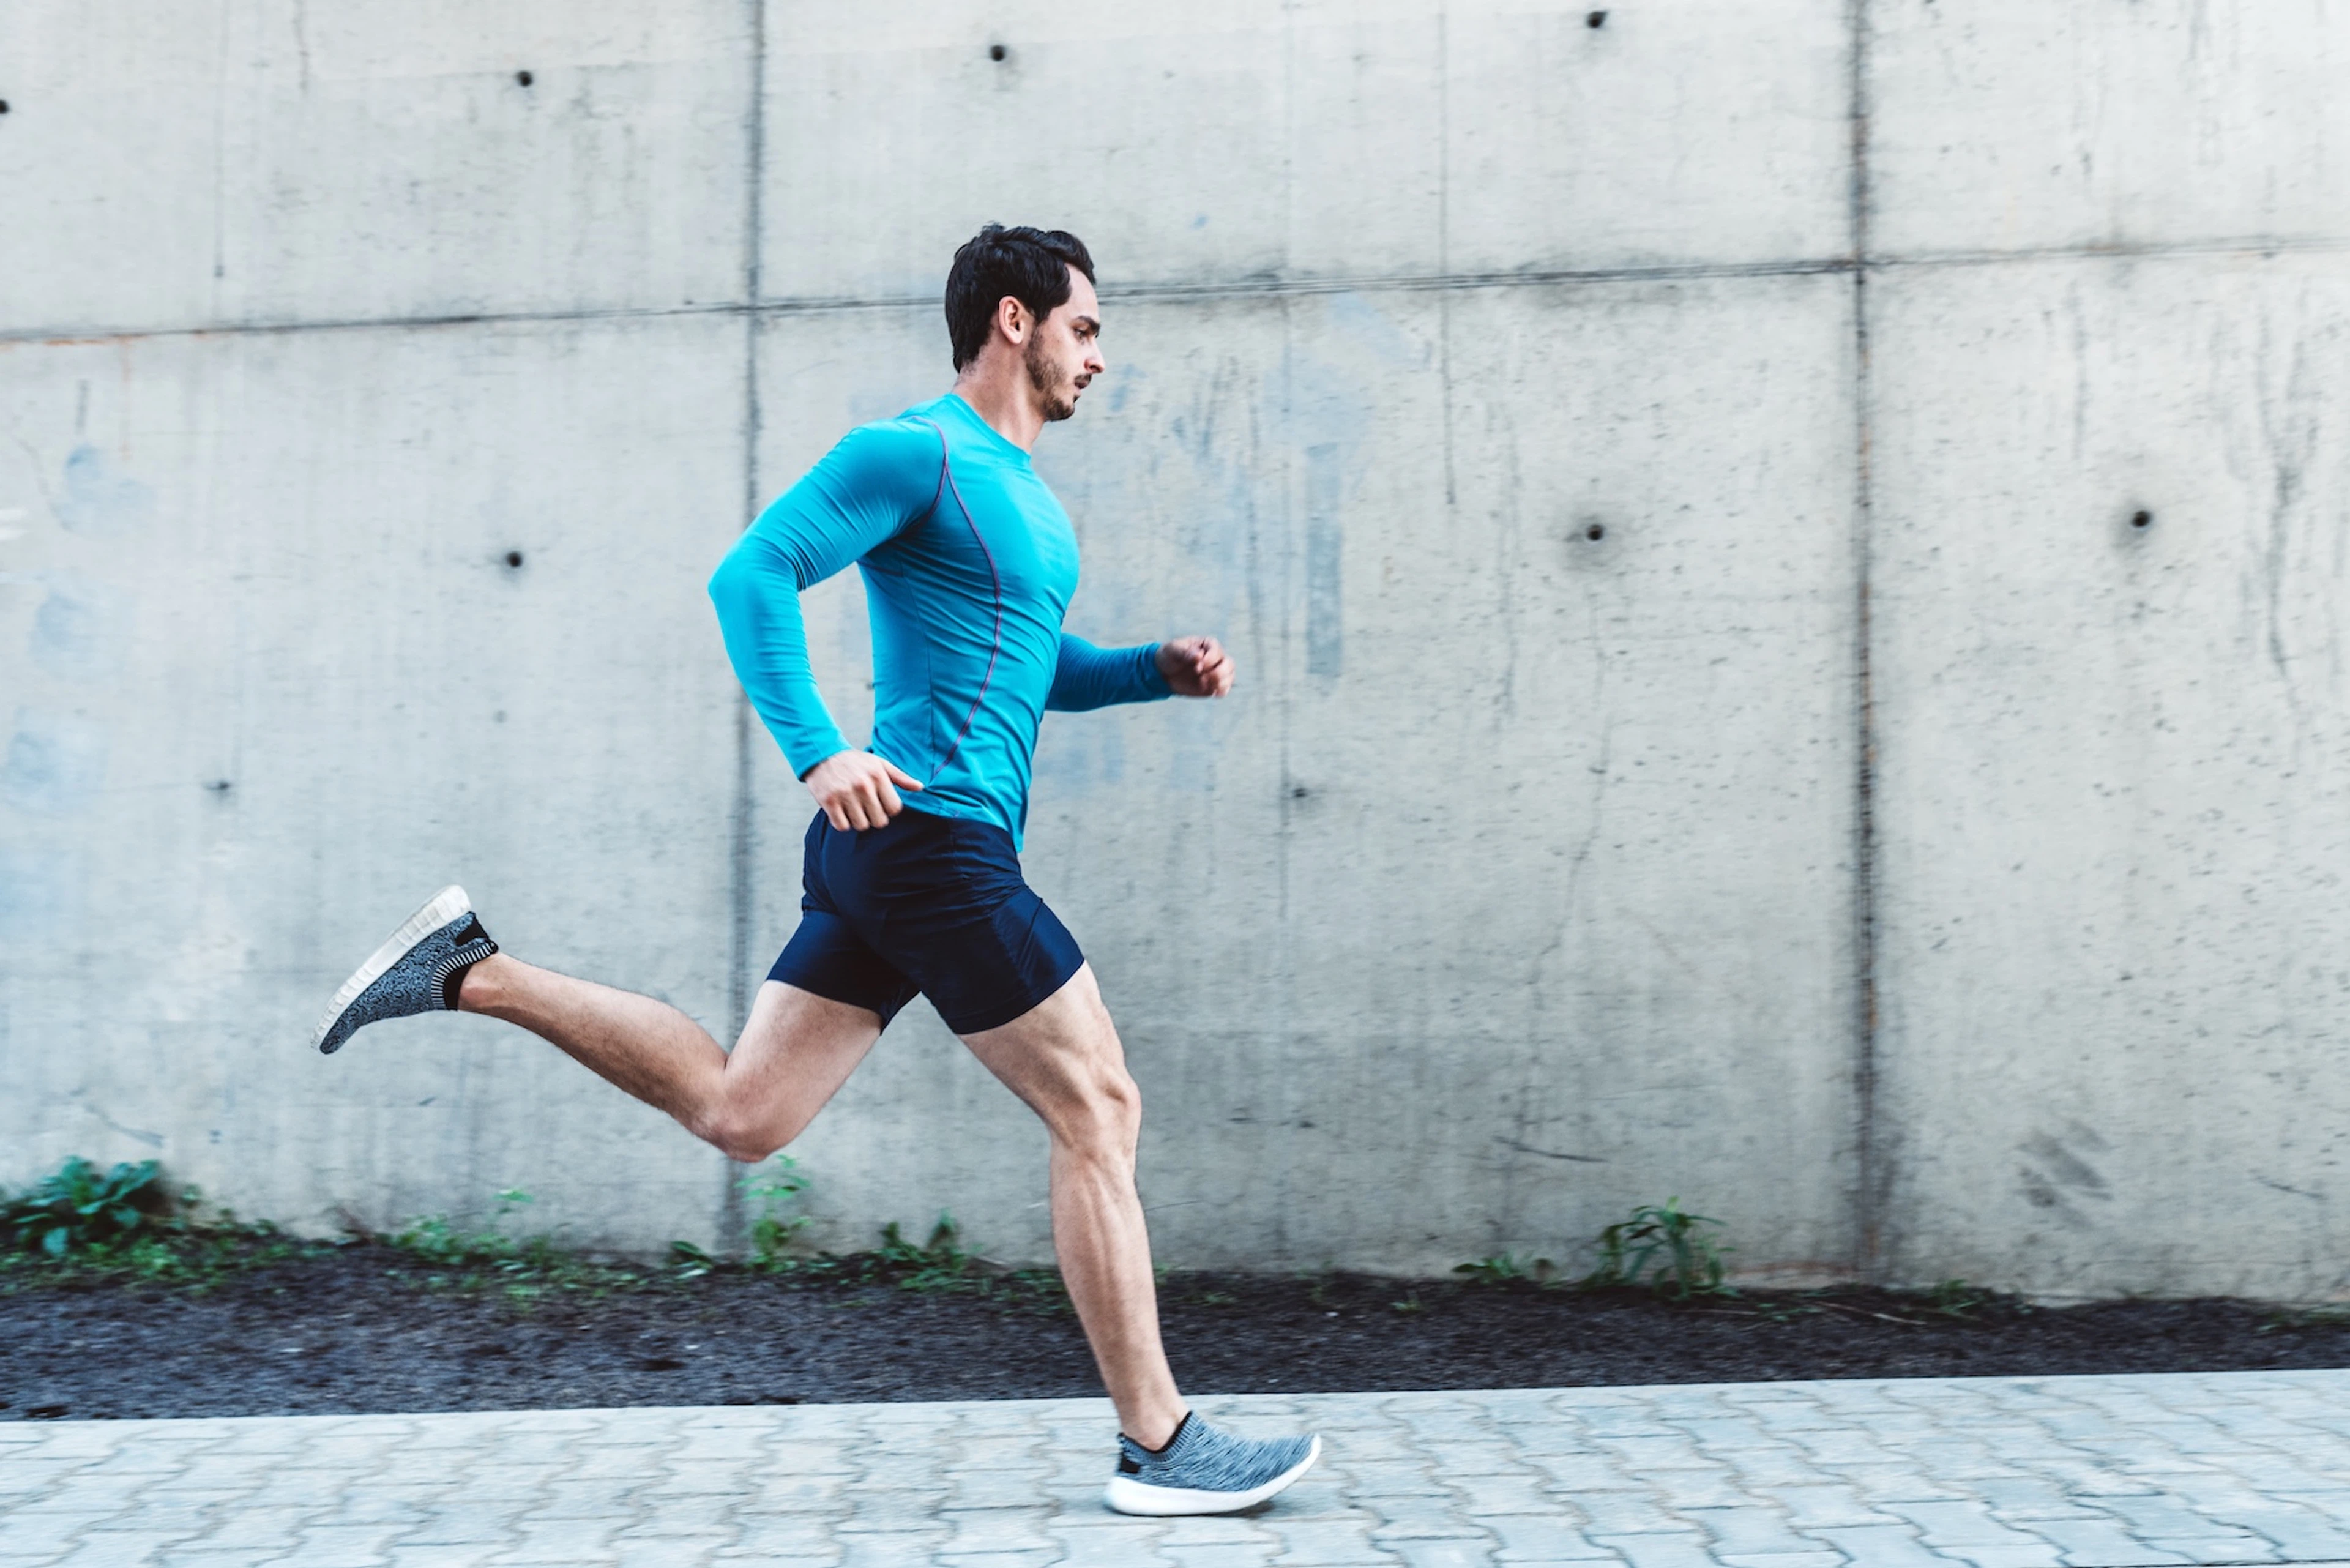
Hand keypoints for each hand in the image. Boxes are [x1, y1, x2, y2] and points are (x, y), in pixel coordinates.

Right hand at [803, 751, 921, 829]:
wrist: (821, 754)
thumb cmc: (854, 761)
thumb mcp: (879, 764)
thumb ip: (900, 777)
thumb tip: (920, 787)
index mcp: (878, 776)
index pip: (894, 809)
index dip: (888, 810)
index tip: (880, 803)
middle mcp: (863, 786)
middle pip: (879, 821)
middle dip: (874, 817)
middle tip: (865, 807)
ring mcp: (845, 794)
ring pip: (861, 825)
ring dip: (858, 820)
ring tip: (853, 808)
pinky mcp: (828, 801)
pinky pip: (842, 826)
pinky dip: (842, 823)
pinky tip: (841, 811)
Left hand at [1156, 635, 1234, 697]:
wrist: (1165, 672)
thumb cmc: (1170, 656)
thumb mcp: (1173, 651)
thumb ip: (1185, 652)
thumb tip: (1199, 655)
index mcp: (1209, 644)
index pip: (1217, 651)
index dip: (1209, 660)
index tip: (1196, 667)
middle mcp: (1217, 657)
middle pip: (1229, 664)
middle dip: (1217, 674)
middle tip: (1201, 678)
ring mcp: (1217, 671)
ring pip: (1229, 677)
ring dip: (1218, 683)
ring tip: (1202, 684)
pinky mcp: (1215, 685)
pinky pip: (1224, 690)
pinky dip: (1218, 692)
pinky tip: (1207, 691)